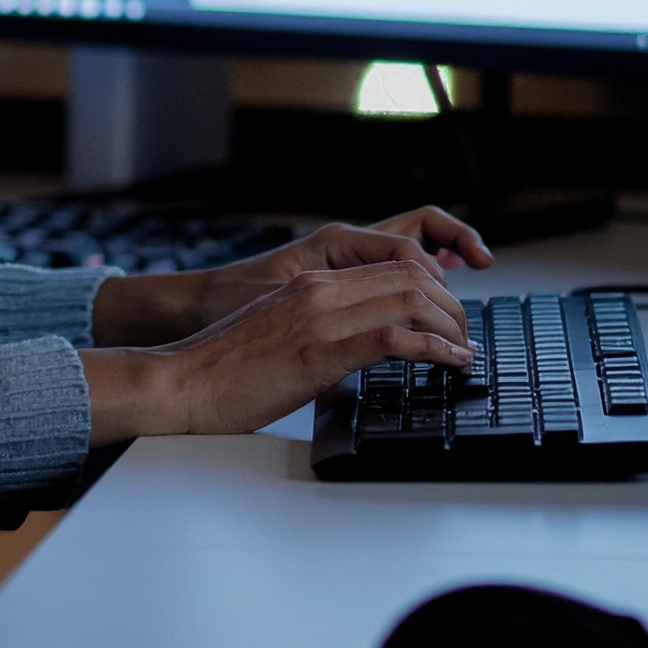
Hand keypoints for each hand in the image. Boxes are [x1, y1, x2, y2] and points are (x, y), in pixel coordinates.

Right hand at [90, 205, 491, 344]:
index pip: (390, 265)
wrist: (181, 382)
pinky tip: (451, 363)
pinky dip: (434, 349)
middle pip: (409, 275)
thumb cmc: (224, 370)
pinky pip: (394, 338)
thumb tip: (356, 359)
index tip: (448, 316)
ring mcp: (321, 316)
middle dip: (450, 304)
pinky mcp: (321, 351)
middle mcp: (320, 289)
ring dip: (450, 326)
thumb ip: (319, 334)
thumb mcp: (280, 337)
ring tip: (465, 351)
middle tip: (466, 335)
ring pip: (410, 299)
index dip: (432, 286)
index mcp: (311, 283)